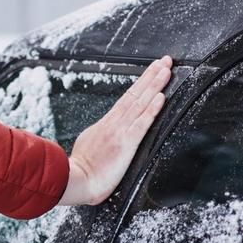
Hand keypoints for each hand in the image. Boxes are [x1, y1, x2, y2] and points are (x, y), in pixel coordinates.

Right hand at [58, 55, 171, 206]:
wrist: (75, 181)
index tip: (152, 71)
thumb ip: (101, 136)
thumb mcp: (89, 145)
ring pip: (140, 102)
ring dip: (155, 85)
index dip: (141, 84)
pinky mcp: (125, 143)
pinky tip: (161, 96)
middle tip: (165, 61)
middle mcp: (114, 123)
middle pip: (135, 94)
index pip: (127, 99)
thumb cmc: (81, 172)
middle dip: (151, 76)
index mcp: (106, 124)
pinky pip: (142, 122)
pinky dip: (152, 108)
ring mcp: (120, 131)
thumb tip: (107, 133)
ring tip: (166, 70)